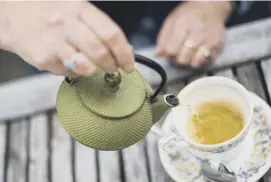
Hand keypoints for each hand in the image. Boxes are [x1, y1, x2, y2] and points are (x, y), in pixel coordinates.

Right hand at [0, 1, 133, 76]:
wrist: (14, 16)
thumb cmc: (51, 14)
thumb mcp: (78, 12)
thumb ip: (101, 29)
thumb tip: (126, 50)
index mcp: (80, 9)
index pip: (111, 33)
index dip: (124, 53)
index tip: (129, 64)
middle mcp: (67, 23)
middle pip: (100, 52)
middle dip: (112, 65)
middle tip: (114, 69)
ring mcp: (54, 41)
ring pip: (86, 66)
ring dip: (95, 71)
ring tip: (93, 67)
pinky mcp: (43, 58)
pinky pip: (69, 73)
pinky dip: (75, 72)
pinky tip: (69, 63)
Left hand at [156, 1, 230, 67]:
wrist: (210, 8)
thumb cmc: (188, 15)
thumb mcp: (171, 21)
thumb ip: (163, 39)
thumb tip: (158, 55)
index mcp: (182, 24)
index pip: (171, 50)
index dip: (168, 54)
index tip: (170, 51)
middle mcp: (197, 32)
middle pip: (182, 59)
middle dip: (178, 59)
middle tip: (179, 52)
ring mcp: (208, 40)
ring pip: (194, 63)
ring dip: (189, 61)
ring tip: (189, 53)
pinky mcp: (217, 46)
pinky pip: (205, 62)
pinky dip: (200, 60)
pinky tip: (198, 52)